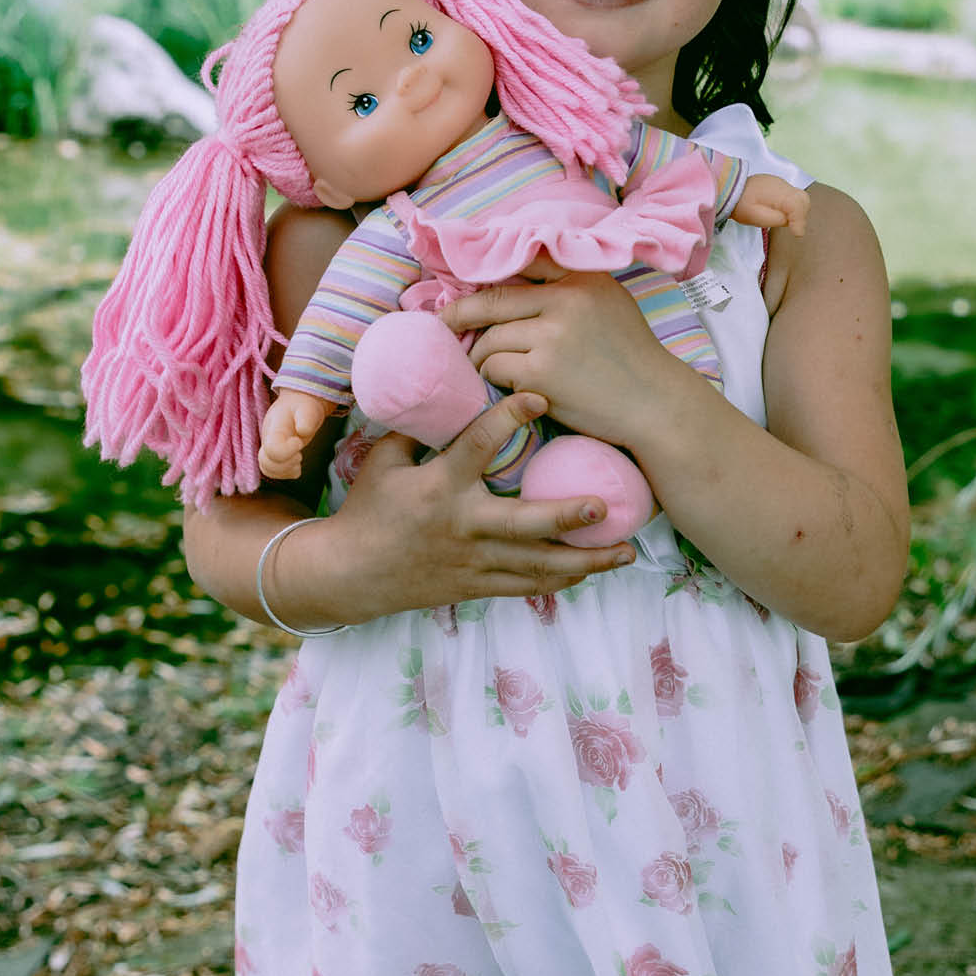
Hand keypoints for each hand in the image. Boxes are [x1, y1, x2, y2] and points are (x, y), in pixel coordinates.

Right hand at [258, 391, 335, 479]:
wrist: (298, 405)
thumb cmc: (303, 407)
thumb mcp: (309, 408)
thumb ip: (307, 418)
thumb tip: (303, 431)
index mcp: (275, 428)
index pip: (272, 448)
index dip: (286, 451)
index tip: (299, 442)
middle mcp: (267, 440)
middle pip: (265, 463)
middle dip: (285, 464)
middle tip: (299, 454)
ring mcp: (269, 449)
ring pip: (267, 469)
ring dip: (285, 471)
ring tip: (298, 459)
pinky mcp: (274, 456)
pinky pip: (274, 472)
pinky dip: (286, 474)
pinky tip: (297, 465)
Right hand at [273, 392, 635, 625]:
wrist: (350, 574)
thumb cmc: (369, 510)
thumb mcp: (384, 462)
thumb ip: (420, 430)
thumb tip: (448, 389)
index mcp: (439, 487)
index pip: (478, 446)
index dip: (507, 418)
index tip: (538, 396)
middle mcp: (463, 526)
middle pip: (525, 524)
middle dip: (567, 516)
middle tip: (605, 504)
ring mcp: (474, 562)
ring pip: (538, 566)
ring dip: (584, 561)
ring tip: (625, 551)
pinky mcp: (478, 586)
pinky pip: (527, 585)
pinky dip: (562, 579)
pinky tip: (592, 570)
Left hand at [439, 269, 670, 450]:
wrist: (653, 404)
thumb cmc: (629, 356)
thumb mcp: (609, 302)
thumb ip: (569, 288)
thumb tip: (511, 281)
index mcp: (582, 277)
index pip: (520, 262)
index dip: (485, 273)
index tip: (462, 282)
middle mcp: (567, 300)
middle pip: (491, 301)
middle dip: (459, 314)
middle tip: (442, 323)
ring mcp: (553, 336)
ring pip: (489, 338)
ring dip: (480, 355)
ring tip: (484, 365)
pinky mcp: (542, 372)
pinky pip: (495, 367)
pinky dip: (492, 376)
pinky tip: (502, 383)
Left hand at [731, 172, 809, 236]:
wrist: (729, 191)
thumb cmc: (741, 206)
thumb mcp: (757, 217)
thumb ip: (777, 219)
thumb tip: (791, 221)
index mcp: (777, 193)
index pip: (797, 205)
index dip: (799, 220)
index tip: (796, 234)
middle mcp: (782, 185)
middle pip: (803, 199)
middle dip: (802, 214)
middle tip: (793, 227)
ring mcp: (780, 183)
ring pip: (800, 196)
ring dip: (798, 210)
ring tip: (788, 221)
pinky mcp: (778, 185)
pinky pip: (792, 194)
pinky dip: (793, 205)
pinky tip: (782, 212)